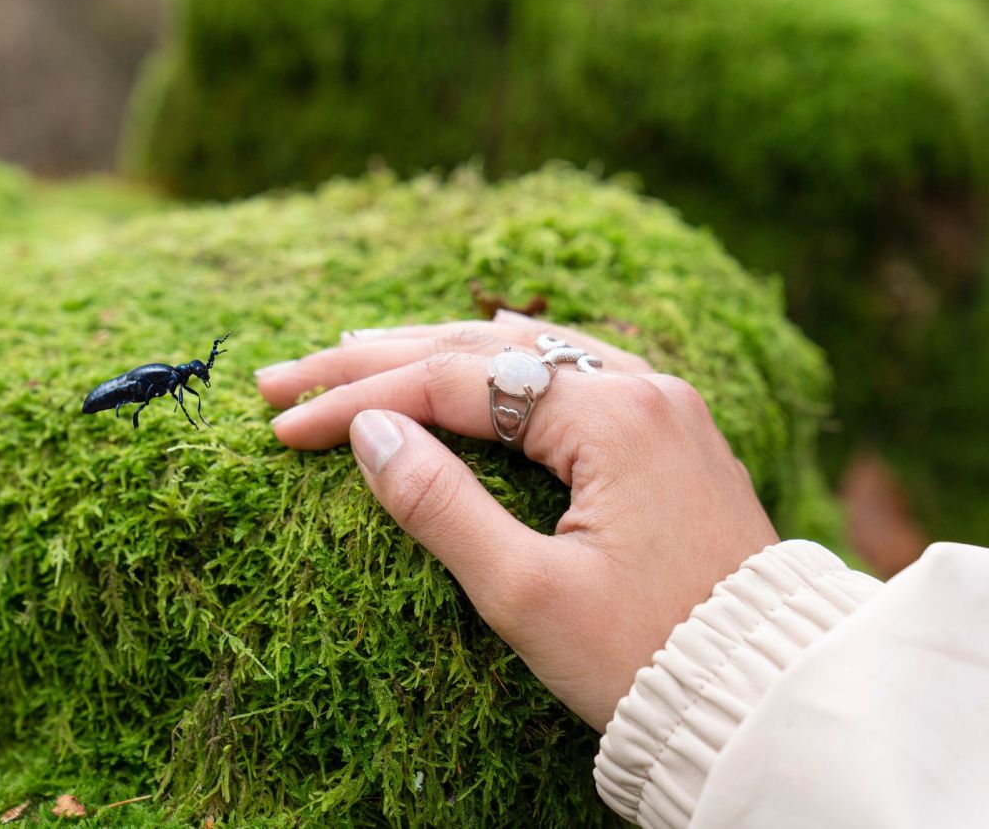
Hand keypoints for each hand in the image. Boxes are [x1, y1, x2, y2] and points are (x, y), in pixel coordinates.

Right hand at [256, 312, 777, 731]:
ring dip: (432, 354)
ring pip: (522, 354)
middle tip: (286, 373)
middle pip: (480, 351)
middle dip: (375, 361)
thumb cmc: (645, 657)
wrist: (760, 697)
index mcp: (613, 417)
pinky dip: (500, 365)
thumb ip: (439, 505)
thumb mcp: (525, 594)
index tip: (285, 425)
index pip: (453, 384)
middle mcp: (641, 389)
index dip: (359, 400)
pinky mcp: (665, 433)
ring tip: (354, 348)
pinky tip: (473, 348)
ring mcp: (659, 405)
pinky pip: (568, 372)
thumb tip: (370, 432)